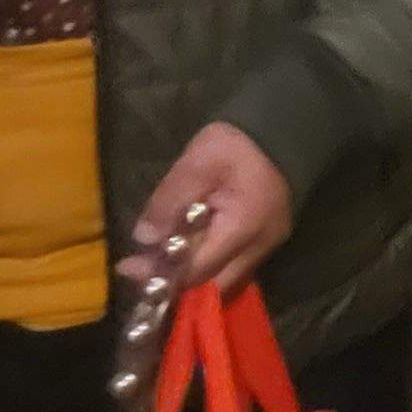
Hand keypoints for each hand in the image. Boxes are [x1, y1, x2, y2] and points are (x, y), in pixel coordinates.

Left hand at [119, 122, 292, 289]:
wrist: (282, 126)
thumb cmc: (237, 145)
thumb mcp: (195, 164)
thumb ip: (168, 201)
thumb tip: (144, 238)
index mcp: (243, 229)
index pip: (199, 270)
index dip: (162, 274)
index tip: (128, 267)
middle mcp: (260, 246)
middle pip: (215, 285)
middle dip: (176, 283)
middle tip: (141, 269)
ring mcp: (267, 244)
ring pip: (225, 277)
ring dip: (191, 274)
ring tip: (157, 260)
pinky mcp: (266, 238)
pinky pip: (233, 263)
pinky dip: (207, 262)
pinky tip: (185, 249)